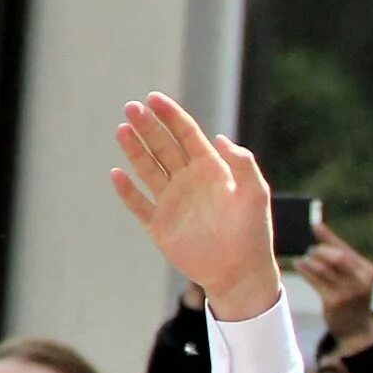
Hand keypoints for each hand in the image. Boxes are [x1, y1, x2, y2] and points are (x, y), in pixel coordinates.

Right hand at [110, 94, 282, 321]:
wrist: (241, 273)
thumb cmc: (253, 233)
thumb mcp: (255, 194)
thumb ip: (243, 164)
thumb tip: (220, 138)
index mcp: (210, 169)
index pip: (186, 135)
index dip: (171, 116)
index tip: (154, 98)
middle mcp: (188, 181)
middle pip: (162, 147)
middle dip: (147, 127)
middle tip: (132, 108)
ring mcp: (172, 202)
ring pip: (147, 169)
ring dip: (134, 150)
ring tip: (122, 130)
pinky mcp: (159, 225)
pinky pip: (138, 204)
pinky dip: (127, 191)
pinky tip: (117, 174)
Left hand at [292, 223, 372, 354]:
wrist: (357, 329)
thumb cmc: (353, 297)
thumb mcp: (355, 277)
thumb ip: (342, 257)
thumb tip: (318, 228)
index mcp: (369, 271)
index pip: (346, 249)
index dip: (329, 237)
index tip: (315, 225)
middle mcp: (361, 281)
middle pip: (337, 257)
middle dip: (320, 250)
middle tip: (310, 251)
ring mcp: (348, 293)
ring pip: (323, 268)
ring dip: (310, 260)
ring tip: (304, 260)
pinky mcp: (334, 302)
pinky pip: (315, 280)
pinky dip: (304, 270)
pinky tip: (299, 265)